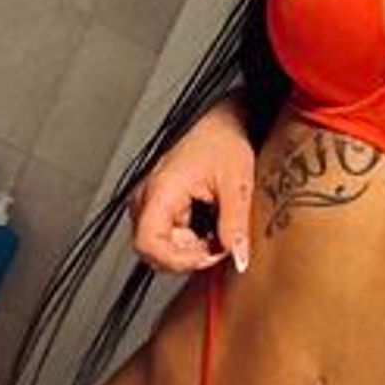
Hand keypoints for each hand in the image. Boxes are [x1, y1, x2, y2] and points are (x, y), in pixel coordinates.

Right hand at [129, 96, 255, 274]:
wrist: (220, 124)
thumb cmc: (223, 141)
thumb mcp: (236, 183)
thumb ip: (236, 223)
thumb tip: (237, 257)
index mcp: (161, 190)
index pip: (147, 243)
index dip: (176, 260)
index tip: (206, 256)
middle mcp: (148, 198)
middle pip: (153, 250)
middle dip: (188, 256)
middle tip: (219, 247)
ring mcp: (151, 203)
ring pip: (160, 246)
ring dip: (190, 250)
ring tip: (217, 232)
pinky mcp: (159, 206)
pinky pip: (167, 236)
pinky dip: (190, 241)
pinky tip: (209, 227)